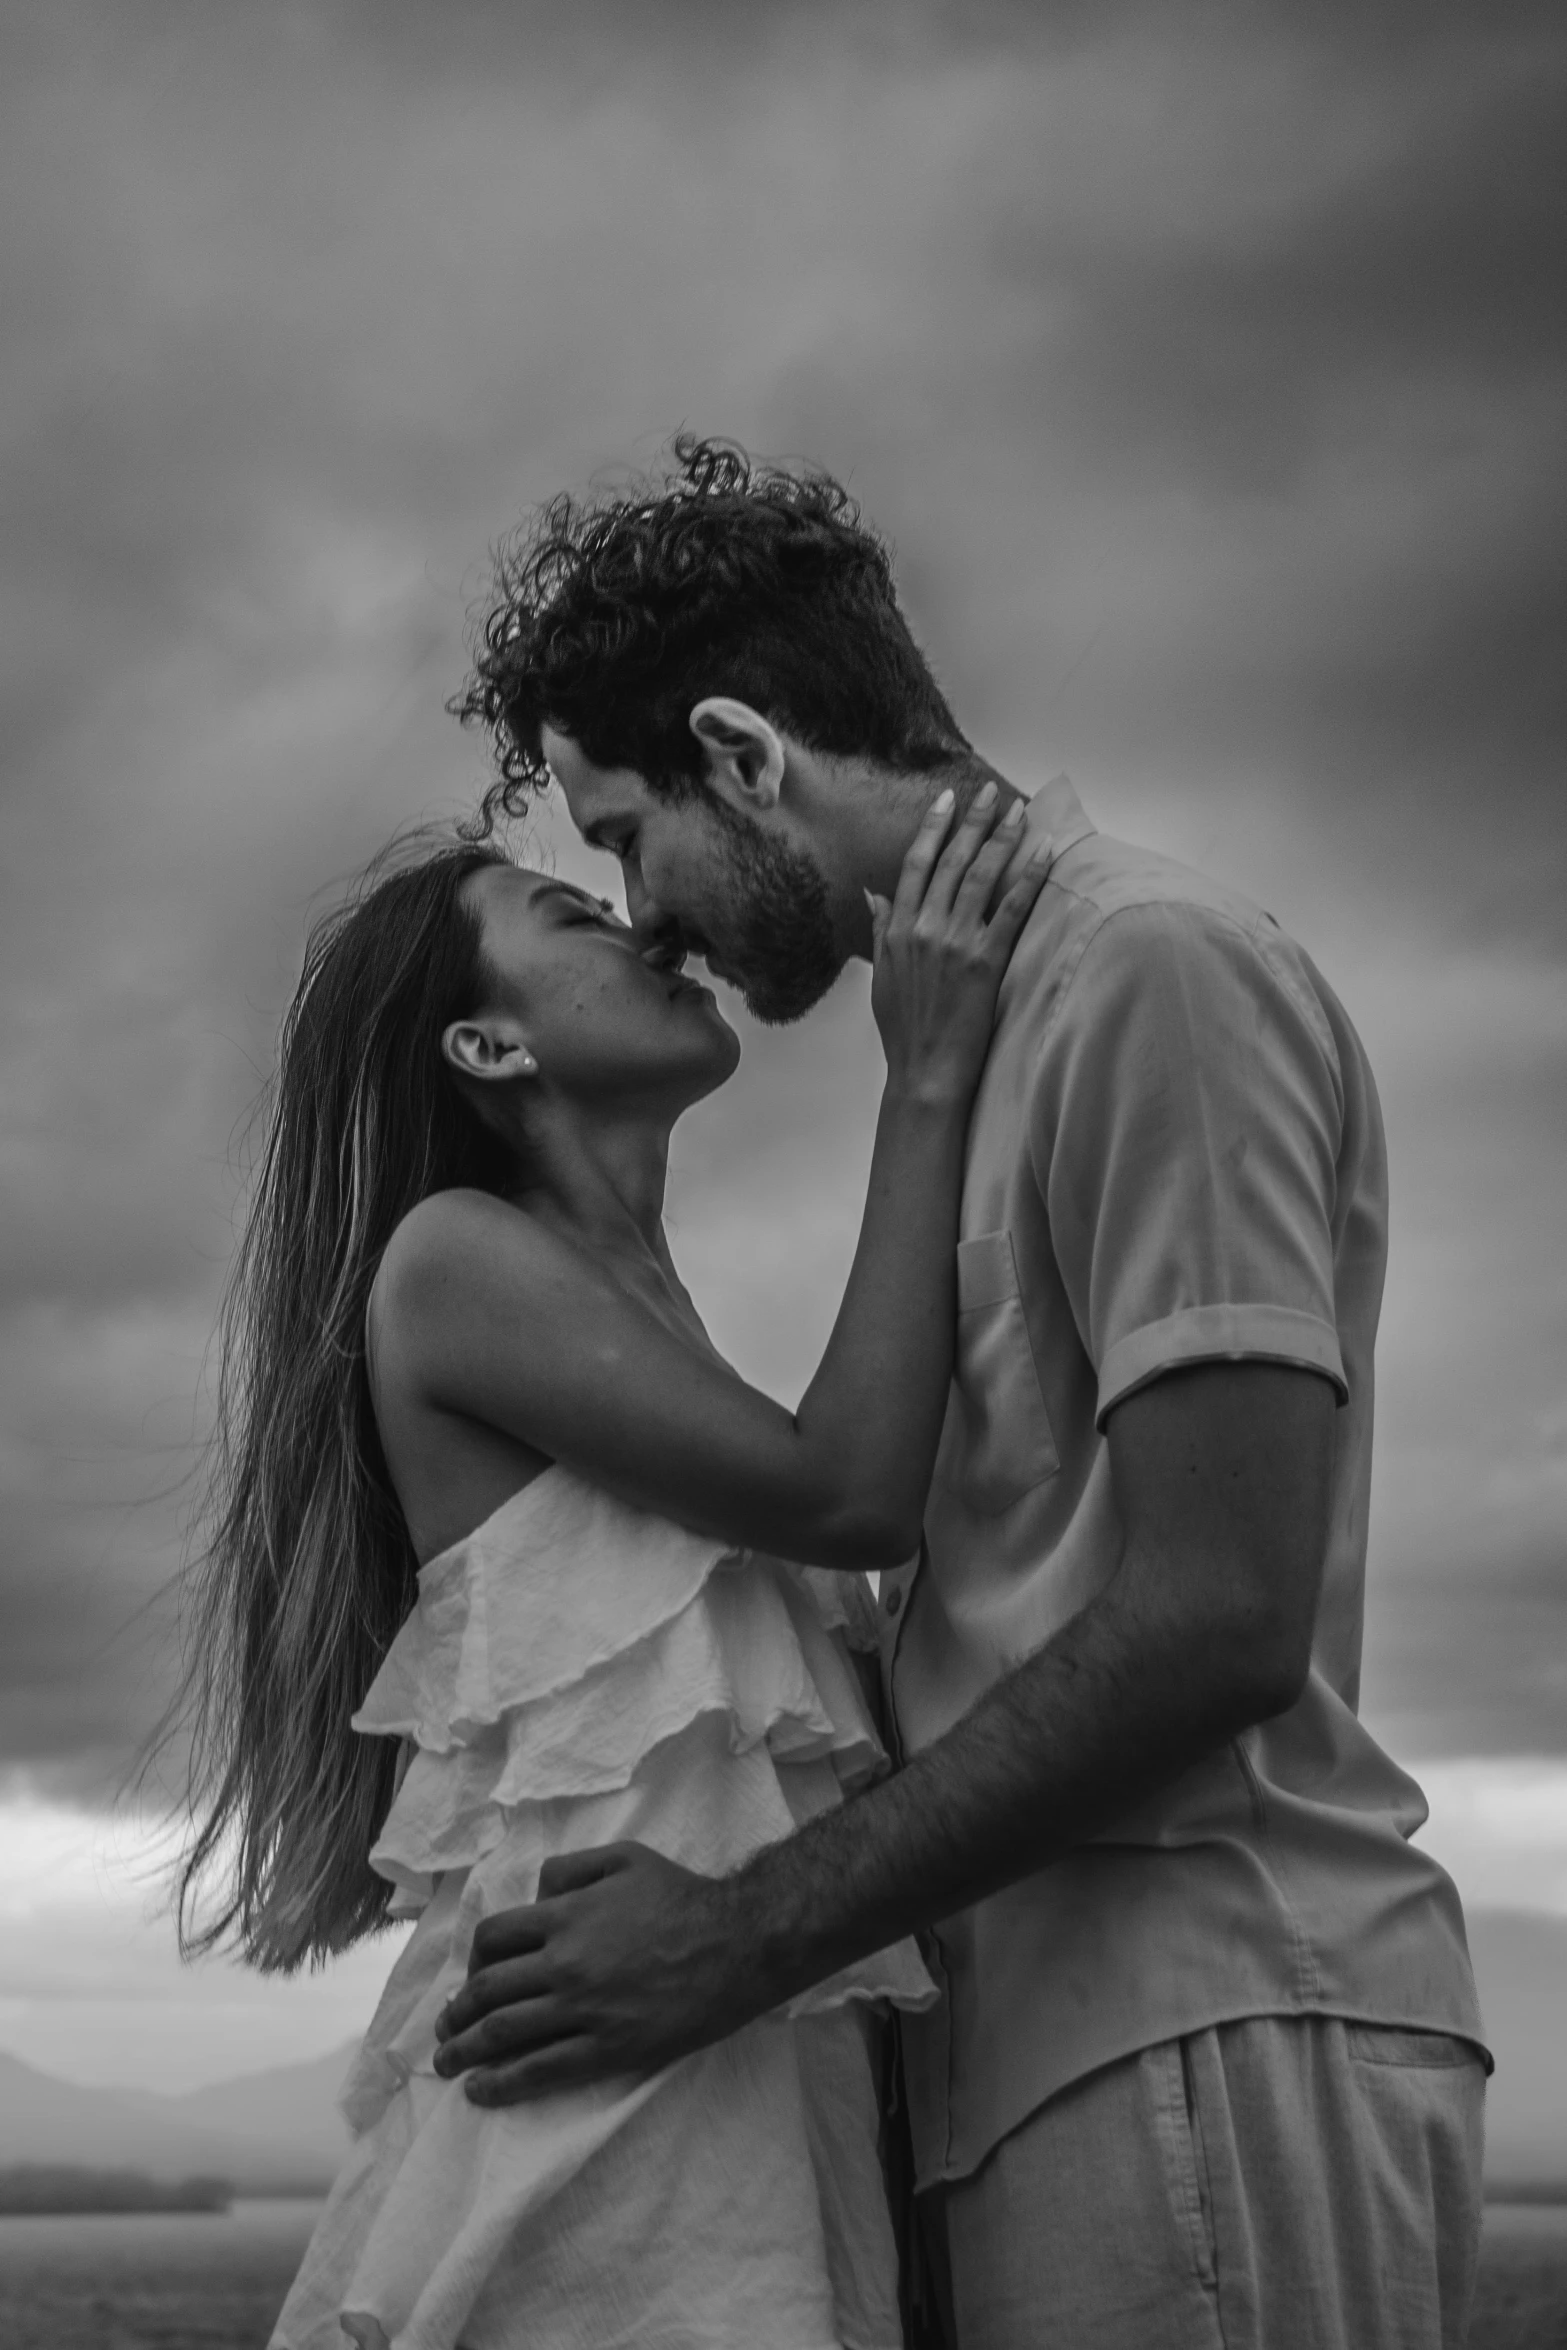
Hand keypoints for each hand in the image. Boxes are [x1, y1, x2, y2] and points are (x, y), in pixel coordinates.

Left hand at [431, 1843, 766, 2104]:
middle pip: (487, 1990)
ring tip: (448, 2065)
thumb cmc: (682, 1897)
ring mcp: (583, 2009)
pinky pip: (540, 2070)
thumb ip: (571, 1868)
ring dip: (464, 2051)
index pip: (493, 1939)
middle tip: (444, 2030)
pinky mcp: (607, 2049)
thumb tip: (535, 1890)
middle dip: (456, 2013)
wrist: (737, 1944)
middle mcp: (564, 1962)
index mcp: (566, 1915)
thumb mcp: (624, 1859)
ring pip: (503, 2033)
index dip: (472, 1961)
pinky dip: (501, 2084)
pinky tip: (481, 2091)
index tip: (470, 1979)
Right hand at [869, 783, 1049, 1105]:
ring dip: (1003, 839)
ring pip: (981, 877)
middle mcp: (924, 928)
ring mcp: (955, 943)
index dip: (934, 827)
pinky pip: (1012, 910)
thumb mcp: (882, 976)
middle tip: (990, 791)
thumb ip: (881, 928)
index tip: (948, 799)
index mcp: (898, 929)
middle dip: (973, 821)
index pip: (916, 865)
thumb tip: (874, 893)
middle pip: (951, 860)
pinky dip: (1029, 878)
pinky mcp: (985, 962)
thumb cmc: (904, 1029)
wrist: (924, 1071)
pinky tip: (1044, 853)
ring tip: (1021, 811)